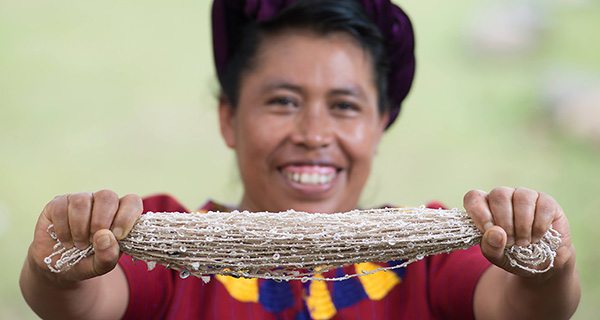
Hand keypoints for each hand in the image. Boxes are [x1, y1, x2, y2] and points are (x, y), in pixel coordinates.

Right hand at [27, 190, 142, 282]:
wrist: (58, 268)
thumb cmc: (87, 262)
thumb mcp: (101, 265)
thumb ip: (108, 255)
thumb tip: (104, 236)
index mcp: (120, 213)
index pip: (132, 201)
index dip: (127, 216)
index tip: (118, 236)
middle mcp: (101, 202)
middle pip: (107, 197)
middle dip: (101, 222)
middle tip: (93, 242)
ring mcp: (80, 200)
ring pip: (82, 201)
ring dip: (80, 228)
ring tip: (79, 244)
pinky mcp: (58, 203)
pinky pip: (61, 208)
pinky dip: (63, 229)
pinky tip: (66, 240)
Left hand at [464, 187, 574, 276]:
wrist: (543, 264)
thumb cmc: (514, 256)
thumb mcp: (497, 257)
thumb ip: (491, 246)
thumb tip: (495, 233)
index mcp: (485, 207)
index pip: (473, 197)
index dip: (479, 212)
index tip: (487, 230)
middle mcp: (504, 197)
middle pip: (498, 195)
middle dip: (504, 222)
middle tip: (510, 242)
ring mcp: (526, 196)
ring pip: (521, 198)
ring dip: (522, 225)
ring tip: (524, 242)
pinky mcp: (547, 202)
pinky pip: (543, 206)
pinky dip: (539, 226)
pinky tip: (537, 237)